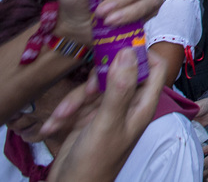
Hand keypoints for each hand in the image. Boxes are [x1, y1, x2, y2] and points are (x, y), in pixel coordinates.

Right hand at [45, 48, 167, 181]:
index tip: (118, 46)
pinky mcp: (87, 117)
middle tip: (85, 91)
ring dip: (73, 101)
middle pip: (118, 73)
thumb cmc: (94, 163)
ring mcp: (107, 110)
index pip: (155, 68)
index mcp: (142, 105)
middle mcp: (128, 105)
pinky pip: (76, 103)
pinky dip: (64, 113)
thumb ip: (120, 87)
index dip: (141, 53)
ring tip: (62, 118)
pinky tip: (52, 128)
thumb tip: (130, 51)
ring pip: (92, 88)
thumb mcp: (107, 122)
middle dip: (95, 79)